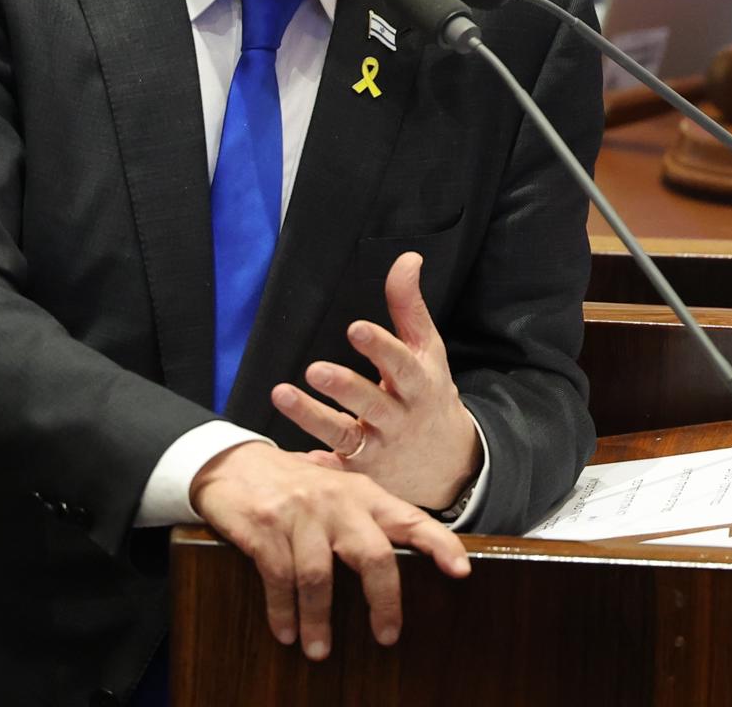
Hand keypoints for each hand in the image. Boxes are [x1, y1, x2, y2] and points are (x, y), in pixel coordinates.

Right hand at [189, 442, 470, 658]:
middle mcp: (337, 501)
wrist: (234, 464)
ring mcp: (300, 513)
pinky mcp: (264, 526)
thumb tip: (408, 562)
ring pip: (320, 576)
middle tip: (387, 637)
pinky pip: (279, 577)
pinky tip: (287, 631)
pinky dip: (284, 611)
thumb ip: (368, 521)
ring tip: (319, 650)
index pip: (410, 518)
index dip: (439, 544)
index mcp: (363, 494)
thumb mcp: (338, 493)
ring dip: (320, 621)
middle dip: (383, 602)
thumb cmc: (295, 487)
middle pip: (373, 555)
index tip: (461, 571)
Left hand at [272, 251, 480, 510]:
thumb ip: (410, 306)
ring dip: (313, 418)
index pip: (400, 364)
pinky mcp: (362, 473)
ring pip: (345, 435)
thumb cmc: (429, 393)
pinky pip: (337, 473)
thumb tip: (407, 258)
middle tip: (315, 369)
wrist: (449, 463)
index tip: (355, 328)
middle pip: (372, 403)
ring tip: (282, 395)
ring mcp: (380, 449)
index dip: (380, 347)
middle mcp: (399, 418)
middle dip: (345, 387)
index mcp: (418, 384)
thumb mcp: (427, 351)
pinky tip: (294, 459)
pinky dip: (318, 468)